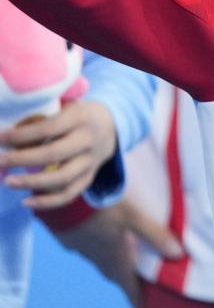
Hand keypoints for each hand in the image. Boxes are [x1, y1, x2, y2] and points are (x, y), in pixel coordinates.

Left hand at [0, 99, 116, 208]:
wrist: (109, 126)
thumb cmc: (75, 114)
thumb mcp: (65, 105)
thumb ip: (43, 115)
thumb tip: (9, 135)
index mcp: (80, 116)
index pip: (48, 128)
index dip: (22, 135)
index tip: (0, 139)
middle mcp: (87, 140)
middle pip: (52, 154)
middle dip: (21, 159)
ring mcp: (90, 161)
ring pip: (61, 179)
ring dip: (31, 183)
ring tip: (8, 181)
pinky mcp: (89, 177)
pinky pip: (68, 195)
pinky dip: (46, 202)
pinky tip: (25, 202)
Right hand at [54, 198, 183, 307]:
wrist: (59, 203)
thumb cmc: (98, 209)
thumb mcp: (131, 216)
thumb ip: (154, 234)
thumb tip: (179, 254)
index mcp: (115, 261)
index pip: (130, 290)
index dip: (140, 301)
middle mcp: (100, 262)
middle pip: (119, 277)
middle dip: (131, 283)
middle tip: (144, 284)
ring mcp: (85, 252)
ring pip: (105, 264)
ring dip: (118, 266)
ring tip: (129, 262)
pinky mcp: (75, 242)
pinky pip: (94, 252)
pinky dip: (104, 250)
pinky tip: (107, 239)